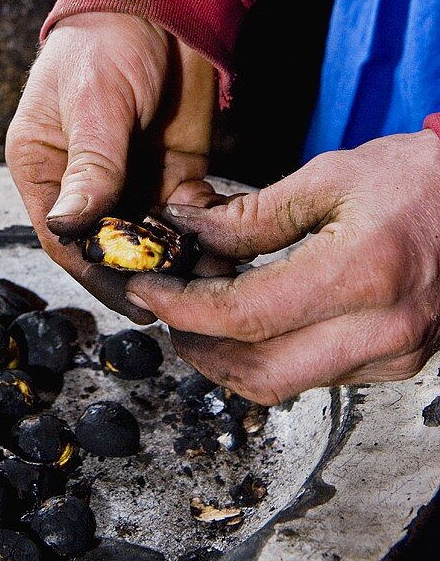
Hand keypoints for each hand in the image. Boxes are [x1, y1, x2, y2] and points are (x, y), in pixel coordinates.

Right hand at [6, 12, 215, 321]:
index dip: (95, 269)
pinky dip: (206, 235)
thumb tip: (67, 226)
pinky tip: (226, 248)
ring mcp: (132, 182)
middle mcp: (85, 184)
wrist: (162, 3)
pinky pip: (189, 219)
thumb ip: (89, 163)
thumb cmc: (106, 40)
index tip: (131, 293)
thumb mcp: (94, 99)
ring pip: (152, 242)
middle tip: (181, 297)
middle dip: (144, 272)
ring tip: (209, 280)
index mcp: (44, 167)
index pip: (64, 237)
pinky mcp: (175, 175)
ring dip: (179, 262)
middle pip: (110, 248)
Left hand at [126, 131, 439, 403]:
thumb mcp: (330, 177)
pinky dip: (273, 353)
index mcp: (362, 273)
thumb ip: (254, 213)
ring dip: (231, 355)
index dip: (184, 308)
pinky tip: (254, 318)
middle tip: (166, 311)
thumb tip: (190, 231)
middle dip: (199, 347)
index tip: (148, 291)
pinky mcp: (399, 364)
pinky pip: (318, 377)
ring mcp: (395, 354)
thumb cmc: (418, 179)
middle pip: (262, 372)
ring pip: (287, 384)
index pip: (247, 314)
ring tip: (204, 309)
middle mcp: (383, 329)